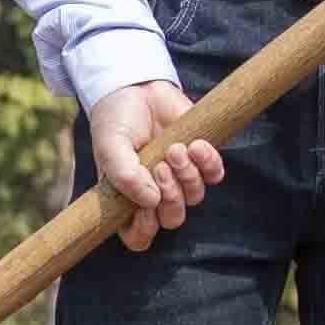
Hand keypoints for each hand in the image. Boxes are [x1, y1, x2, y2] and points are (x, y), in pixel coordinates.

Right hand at [87, 77, 223, 248]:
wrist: (136, 87)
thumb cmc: (116, 121)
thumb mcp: (109, 146)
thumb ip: (123, 175)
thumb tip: (151, 200)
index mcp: (127, 200)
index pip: (139, 237)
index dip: (144, 228)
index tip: (142, 205)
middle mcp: (155, 194)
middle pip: (173, 219)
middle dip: (170, 196)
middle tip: (159, 166)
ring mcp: (180, 178)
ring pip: (194, 197)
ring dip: (186, 174)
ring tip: (174, 148)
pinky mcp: (200, 160)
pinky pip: (215, 175)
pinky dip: (209, 163)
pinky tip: (196, 144)